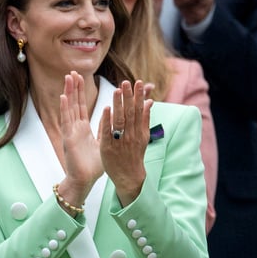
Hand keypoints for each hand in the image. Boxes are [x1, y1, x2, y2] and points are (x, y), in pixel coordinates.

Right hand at [57, 72, 102, 201]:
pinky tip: (63, 97)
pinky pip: (66, 121)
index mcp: (83, 129)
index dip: (81, 93)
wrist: (84, 180)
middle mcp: (75, 128)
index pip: (82, 106)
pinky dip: (64, 109)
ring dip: (68, 93)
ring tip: (68, 78)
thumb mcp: (102, 144)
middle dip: (74, 88)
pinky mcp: (68, 139)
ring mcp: (70, 132)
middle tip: (73, 72)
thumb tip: (114, 122)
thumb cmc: (92, 165)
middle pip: (74, 104)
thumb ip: (106, 131)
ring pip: (68, 108)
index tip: (81, 78)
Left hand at [98, 80, 151, 206]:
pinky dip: (107, 121)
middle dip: (128, 97)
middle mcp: (131, 134)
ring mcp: (119, 141)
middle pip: (130, 113)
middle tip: (126, 82)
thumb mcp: (143, 137)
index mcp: (139, 131)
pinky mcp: (108, 147)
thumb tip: (150, 102)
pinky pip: (107, 132)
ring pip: (119, 120)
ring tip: (117, 90)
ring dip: (118, 105)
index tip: (138, 82)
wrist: (129, 176)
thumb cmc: (135, 155)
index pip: (139, 110)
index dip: (138, 96)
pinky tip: (106, 109)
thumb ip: (145, 119)